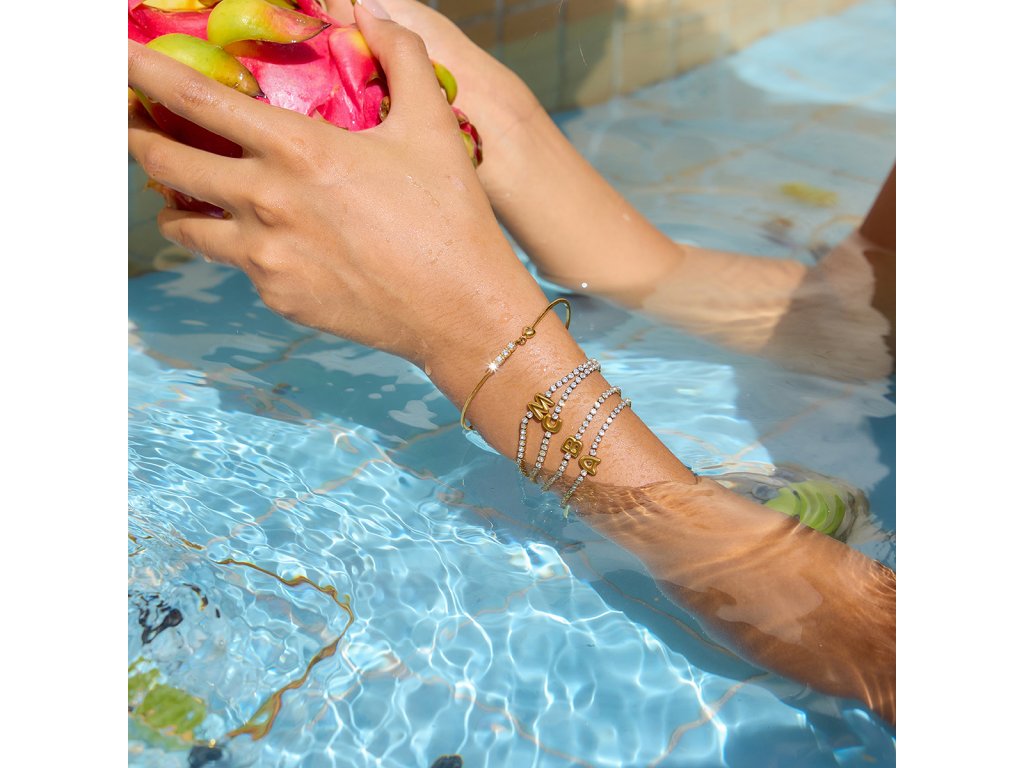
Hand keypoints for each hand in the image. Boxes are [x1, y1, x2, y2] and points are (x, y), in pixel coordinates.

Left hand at [128, 6, 548, 392]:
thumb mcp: (432, 126)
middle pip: (166, 161)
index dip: (145, 71)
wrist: (461, 310)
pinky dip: (239, 243)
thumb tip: (376, 17)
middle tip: (135, 124)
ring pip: (185, 223)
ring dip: (174, 199)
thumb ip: (401, 59)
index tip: (114, 58)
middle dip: (138, 136)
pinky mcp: (277, 296)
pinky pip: (236, 262)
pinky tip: (265, 236)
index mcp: (298, 150)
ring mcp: (265, 255)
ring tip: (185, 190)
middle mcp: (266, 201)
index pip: (196, 99)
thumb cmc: (450, 216)